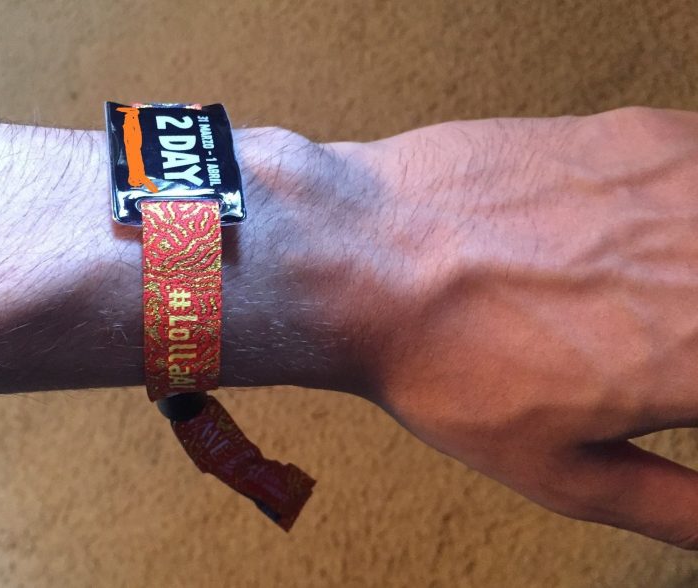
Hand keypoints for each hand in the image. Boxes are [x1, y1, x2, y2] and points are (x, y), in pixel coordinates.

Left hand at [317, 107, 697, 548]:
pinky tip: (652, 234)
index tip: (683, 383)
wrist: (368, 257)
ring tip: (648, 295)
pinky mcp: (647, 135)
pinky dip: (695, 209)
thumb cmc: (448, 367)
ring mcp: (690, 184)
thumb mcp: (561, 473)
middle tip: (664, 342)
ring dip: (696, 267)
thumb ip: (674, 505)